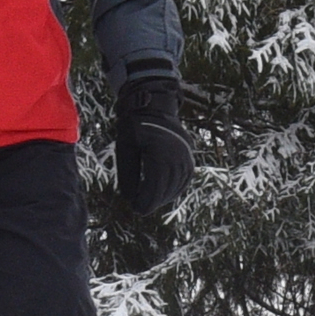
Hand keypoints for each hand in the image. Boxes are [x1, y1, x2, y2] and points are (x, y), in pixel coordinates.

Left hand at [117, 66, 193, 217]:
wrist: (154, 106)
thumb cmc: (134, 126)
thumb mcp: (125, 148)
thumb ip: (128, 174)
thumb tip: (130, 198)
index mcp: (159, 151)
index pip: (154, 184)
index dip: (145, 200)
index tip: (135, 209)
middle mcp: (177, 154)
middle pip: (167, 186)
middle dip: (154, 201)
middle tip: (140, 209)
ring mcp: (186, 155)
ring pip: (177, 184)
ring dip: (164, 196)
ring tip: (150, 202)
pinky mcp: (189, 156)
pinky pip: (184, 178)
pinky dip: (175, 188)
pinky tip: (164, 194)